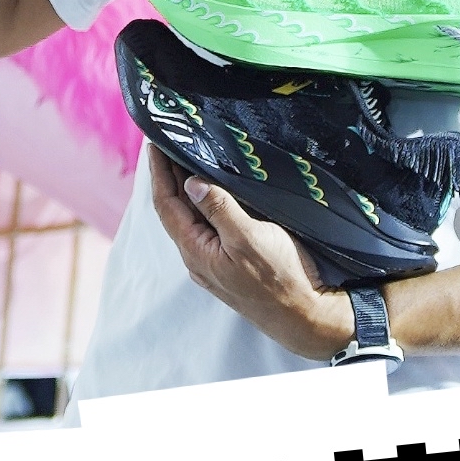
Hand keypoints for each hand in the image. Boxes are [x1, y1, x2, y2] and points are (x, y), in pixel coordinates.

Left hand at [148, 147, 354, 360]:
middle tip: (168, 144)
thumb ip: (219, 209)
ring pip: (190, 220)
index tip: (155, 143)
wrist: (304, 317)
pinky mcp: (229, 264)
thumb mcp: (250, 238)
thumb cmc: (280, 279)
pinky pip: (206, 228)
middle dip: (168, 177)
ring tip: (185, 160)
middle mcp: (197, 258)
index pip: (167, 204)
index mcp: (196, 250)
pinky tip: (212, 193)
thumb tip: (191, 184)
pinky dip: (203, 204)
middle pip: (175, 211)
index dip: (159, 172)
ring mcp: (212, 263)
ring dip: (185, 190)